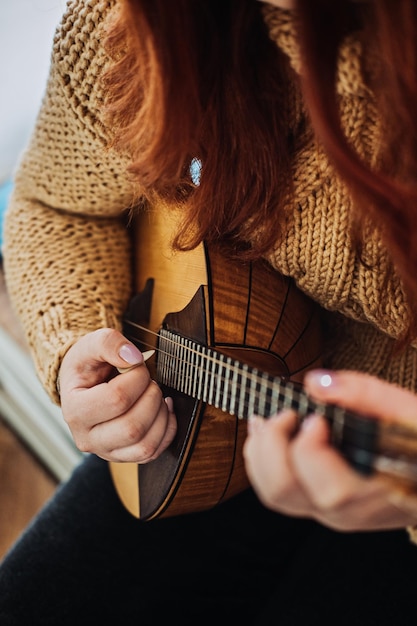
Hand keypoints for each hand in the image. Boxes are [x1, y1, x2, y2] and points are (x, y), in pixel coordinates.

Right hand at [58, 328, 176, 462]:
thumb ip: (109, 343)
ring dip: (161, 416)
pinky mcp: (123, 456)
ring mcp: (105, 451)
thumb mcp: (91, 345)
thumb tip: (134, 358)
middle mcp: (86, 438)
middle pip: (132, 428)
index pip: (117, 399)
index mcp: (74, 410)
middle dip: (151, 398)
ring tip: (155, 396)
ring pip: (145, 446)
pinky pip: (153, 453)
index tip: (137, 366)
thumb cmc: (88, 365)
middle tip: (148, 381)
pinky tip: (161, 410)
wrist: (84, 384)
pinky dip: (166, 430)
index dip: (137, 378)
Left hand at [243, 369, 416, 530]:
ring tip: (265, 420)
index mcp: (375, 493)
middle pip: (286, 491)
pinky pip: (276, 489)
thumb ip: (364, 395)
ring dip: (260, 452)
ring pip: (273, 494)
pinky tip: (266, 432)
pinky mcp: (316, 502)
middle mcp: (346, 510)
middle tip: (288, 413)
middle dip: (272, 445)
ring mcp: (328, 510)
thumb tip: (315, 383)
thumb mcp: (406, 411)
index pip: (331, 490)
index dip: (311, 451)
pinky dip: (262, 459)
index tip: (316, 418)